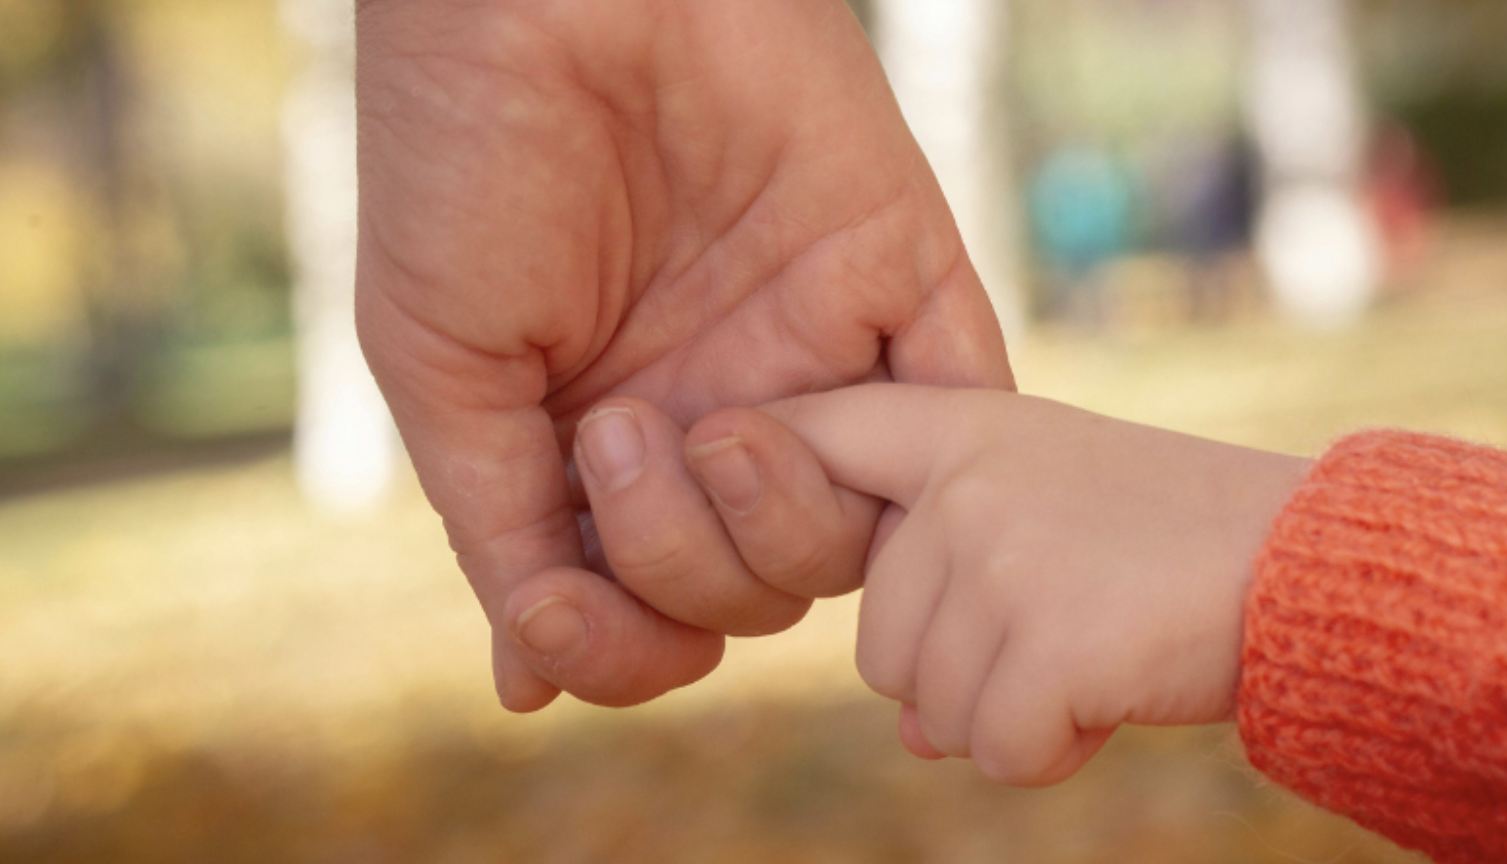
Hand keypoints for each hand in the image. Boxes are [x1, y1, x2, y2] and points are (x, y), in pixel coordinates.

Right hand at [354, 0, 1013, 711]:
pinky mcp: (898, 281)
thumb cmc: (466, 165)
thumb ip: (503, 528)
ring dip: (769, 522)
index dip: (617, 643)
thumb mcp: (442, 369)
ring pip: (847, 539)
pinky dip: (917, 468)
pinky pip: (954, 420)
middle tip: (613, 431)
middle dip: (679, 561)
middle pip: (751, 592)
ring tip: (705, 423)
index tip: (553, 608)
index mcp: (610, 442)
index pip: (648, 608)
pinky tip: (816, 435)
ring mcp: (813, 356)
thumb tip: (529, 684)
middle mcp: (717, 413)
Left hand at [675, 385, 1309, 784]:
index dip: (757, 462)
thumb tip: (912, 732)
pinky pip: (993, 749)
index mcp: (961, 430)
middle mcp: (961, 483)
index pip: (816, 434)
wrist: (1304, 560)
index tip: (706, 456)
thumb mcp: (1052, 520)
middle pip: (877, 642)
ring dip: (1009, 712)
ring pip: (927, 706)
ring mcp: (998, 555)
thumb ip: (957, 591)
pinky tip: (1112, 692)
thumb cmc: (1171, 542)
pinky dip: (1051, 751)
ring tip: (1097, 648)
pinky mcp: (1042, 637)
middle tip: (1067, 624)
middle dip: (960, 671)